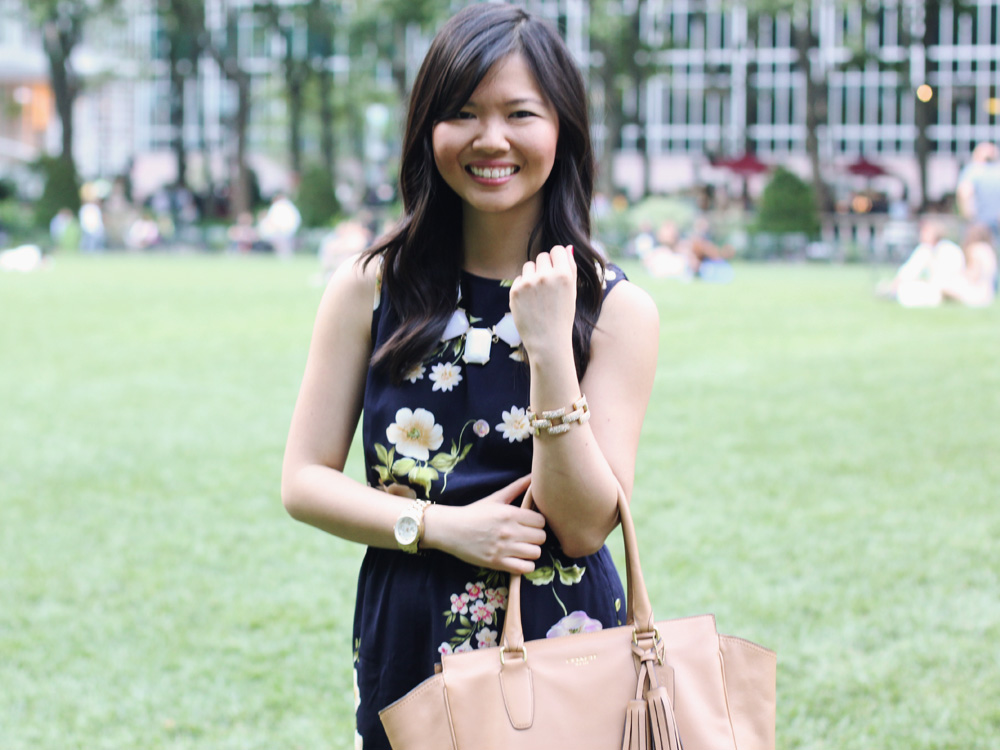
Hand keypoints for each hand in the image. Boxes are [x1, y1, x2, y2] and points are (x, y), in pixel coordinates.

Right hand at [423, 475, 545, 573]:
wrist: (450, 529)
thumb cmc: (474, 513)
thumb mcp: (495, 498)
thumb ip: (517, 487)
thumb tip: (534, 476)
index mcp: (510, 513)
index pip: (541, 521)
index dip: (538, 523)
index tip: (530, 524)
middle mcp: (508, 531)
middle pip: (541, 537)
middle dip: (536, 536)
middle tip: (527, 536)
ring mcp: (503, 548)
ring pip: (536, 553)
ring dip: (532, 551)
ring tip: (523, 548)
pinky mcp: (497, 563)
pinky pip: (524, 568)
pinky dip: (526, 565)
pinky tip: (519, 559)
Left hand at [509, 245, 576, 361]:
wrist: (548, 341)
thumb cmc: (562, 317)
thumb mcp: (572, 292)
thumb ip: (570, 268)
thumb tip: (567, 247)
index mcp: (564, 275)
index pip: (556, 250)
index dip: (556, 259)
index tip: (556, 271)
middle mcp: (546, 276)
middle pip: (542, 256)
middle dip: (544, 267)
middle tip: (547, 287)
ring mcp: (529, 282)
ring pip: (529, 265)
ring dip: (533, 275)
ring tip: (538, 295)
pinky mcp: (515, 290)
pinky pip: (519, 278)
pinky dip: (523, 287)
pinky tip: (530, 302)